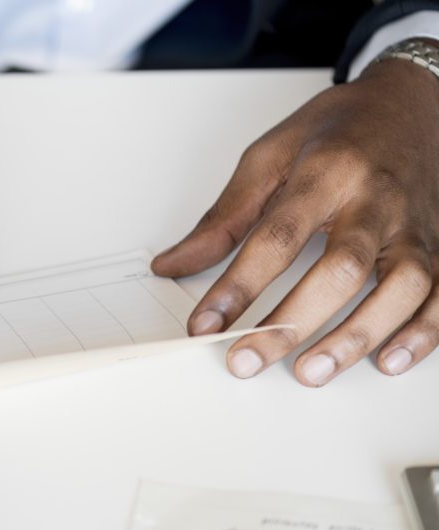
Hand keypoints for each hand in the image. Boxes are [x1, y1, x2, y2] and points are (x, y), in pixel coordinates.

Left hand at [152, 55, 438, 385]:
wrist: (412, 102)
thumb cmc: (337, 131)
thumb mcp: (269, 156)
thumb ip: (223, 218)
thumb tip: (172, 265)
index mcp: (327, 172)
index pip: (276, 236)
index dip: (238, 286)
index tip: (204, 324)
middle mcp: (377, 200)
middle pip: (342, 267)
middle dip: (292, 321)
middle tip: (247, 360)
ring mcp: (416, 225)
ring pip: (401, 286)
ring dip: (358, 335)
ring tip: (311, 372)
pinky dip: (424, 332)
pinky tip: (388, 361)